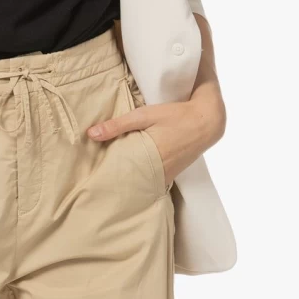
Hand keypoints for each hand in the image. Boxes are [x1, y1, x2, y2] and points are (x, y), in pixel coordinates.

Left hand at [87, 80, 225, 184]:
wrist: (208, 120)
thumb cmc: (177, 116)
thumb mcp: (145, 116)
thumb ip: (118, 125)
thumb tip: (90, 134)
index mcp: (149, 160)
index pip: (122, 178)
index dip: (107, 181)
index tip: (91, 182)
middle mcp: (158, 174)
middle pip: (130, 183)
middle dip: (115, 182)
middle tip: (97, 181)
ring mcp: (167, 176)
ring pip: (142, 181)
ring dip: (129, 178)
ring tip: (111, 176)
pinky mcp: (172, 174)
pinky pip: (152, 178)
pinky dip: (142, 175)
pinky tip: (133, 170)